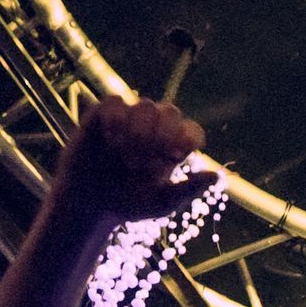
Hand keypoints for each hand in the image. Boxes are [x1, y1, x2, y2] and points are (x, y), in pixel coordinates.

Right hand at [49, 97, 205, 235]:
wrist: (88, 206)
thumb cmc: (127, 205)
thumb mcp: (161, 203)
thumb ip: (188, 190)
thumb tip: (217, 175)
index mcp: (172, 149)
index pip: (191, 130)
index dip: (186, 138)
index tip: (174, 157)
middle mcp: (153, 131)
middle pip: (170, 112)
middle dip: (161, 134)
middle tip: (145, 161)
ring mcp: (128, 121)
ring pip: (145, 105)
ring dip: (138, 130)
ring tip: (125, 155)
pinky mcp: (102, 116)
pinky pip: (115, 101)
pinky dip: (116, 118)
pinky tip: (110, 140)